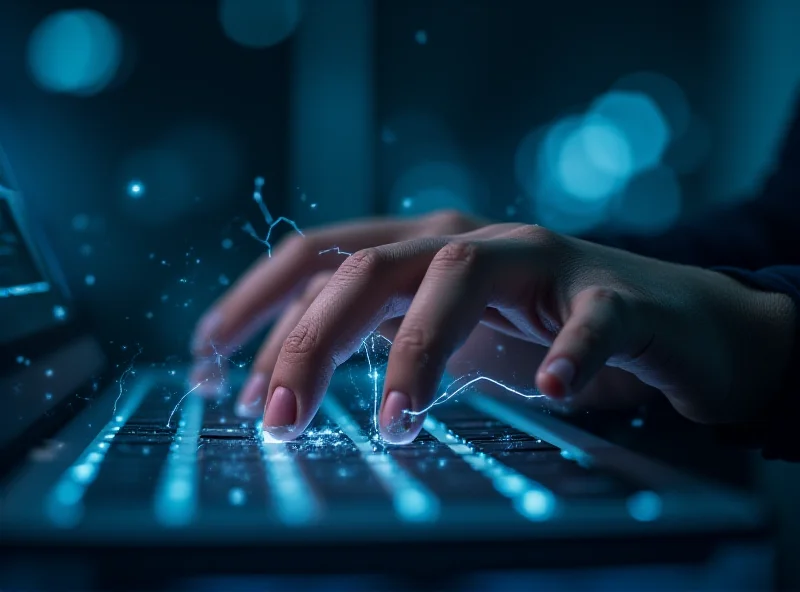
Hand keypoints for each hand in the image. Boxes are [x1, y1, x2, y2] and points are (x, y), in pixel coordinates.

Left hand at [194, 213, 794, 443]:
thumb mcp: (437, 335)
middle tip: (278, 417)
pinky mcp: (614, 292)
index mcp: (417, 248)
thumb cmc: (539, 332)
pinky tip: (550, 387)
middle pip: (368, 268)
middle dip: (311, 342)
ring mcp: (541, 258)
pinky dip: (567, 350)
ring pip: (457, 275)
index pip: (315, 257)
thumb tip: (273, 385)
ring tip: (394, 422)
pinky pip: (590, 316)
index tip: (205, 364)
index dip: (255, 306)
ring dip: (416, 351)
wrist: (664, 320)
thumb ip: (368, 343)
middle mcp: (467, 240)